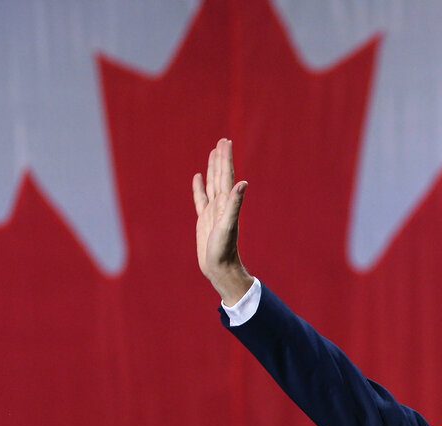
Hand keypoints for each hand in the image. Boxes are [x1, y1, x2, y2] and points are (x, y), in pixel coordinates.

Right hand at [192, 137, 252, 304]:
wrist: (220, 268)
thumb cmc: (224, 250)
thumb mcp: (228, 226)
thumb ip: (235, 204)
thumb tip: (243, 183)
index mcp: (226, 203)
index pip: (226, 176)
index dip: (226, 159)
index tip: (226, 142)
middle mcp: (221, 204)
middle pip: (220, 176)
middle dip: (221, 158)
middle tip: (222, 141)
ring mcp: (212, 211)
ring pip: (212, 184)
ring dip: (212, 168)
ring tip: (213, 152)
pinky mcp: (204, 219)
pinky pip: (200, 199)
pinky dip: (199, 187)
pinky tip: (198, 177)